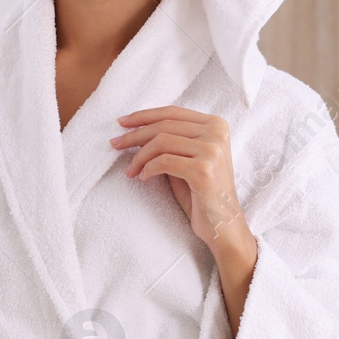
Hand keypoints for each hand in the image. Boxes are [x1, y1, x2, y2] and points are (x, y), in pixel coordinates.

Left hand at [111, 106, 249, 252]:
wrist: (224, 225)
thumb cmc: (202, 194)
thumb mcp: (188, 159)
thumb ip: (171, 141)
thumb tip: (135, 130)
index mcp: (216, 125)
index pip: (173, 112)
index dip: (144, 116)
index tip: (122, 123)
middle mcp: (217, 133)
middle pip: (165, 125)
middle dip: (134, 135)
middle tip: (114, 144)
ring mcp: (212, 151)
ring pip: (161, 142)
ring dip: (139, 157)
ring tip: (131, 171)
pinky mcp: (204, 170)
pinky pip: (163, 162)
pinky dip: (148, 169)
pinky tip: (144, 178)